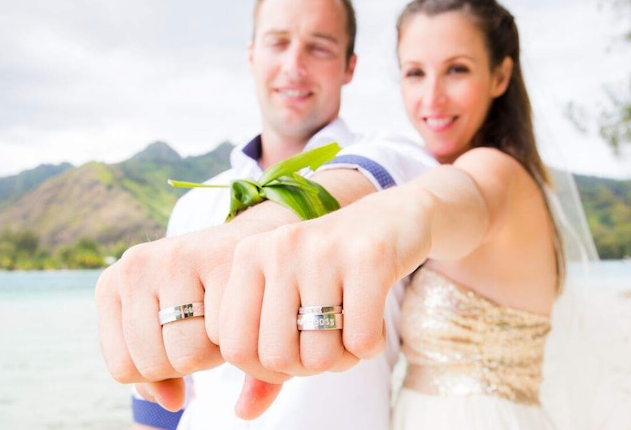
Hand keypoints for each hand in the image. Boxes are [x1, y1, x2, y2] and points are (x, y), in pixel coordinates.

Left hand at [95, 227, 232, 389]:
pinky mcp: (219, 256)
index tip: (180, 341)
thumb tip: (171, 401)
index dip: (162, 370)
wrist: (252, 246)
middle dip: (189, 361)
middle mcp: (134, 265)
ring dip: (215, 354)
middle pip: (155, 364)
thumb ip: (159, 376)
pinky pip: (224, 335)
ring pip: (189, 355)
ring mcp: (175, 256)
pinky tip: (244, 312)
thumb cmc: (205, 298)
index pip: (124, 369)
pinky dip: (241, 339)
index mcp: (112, 286)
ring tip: (223, 322)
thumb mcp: (167, 331)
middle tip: (206, 331)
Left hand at [219, 202, 419, 387]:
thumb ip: (263, 353)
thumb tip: (243, 412)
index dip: (267, 366)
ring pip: (321, 355)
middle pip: (277, 356)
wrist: (395, 220)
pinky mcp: (369, 257)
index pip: (235, 347)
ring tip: (350, 329)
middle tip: (327, 342)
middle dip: (307, 366)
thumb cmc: (333, 270)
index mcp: (249, 256)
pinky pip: (361, 341)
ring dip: (343, 359)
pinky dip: (371, 346)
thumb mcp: (288, 299)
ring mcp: (323, 250)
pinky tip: (373, 320)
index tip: (293, 348)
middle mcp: (279, 247)